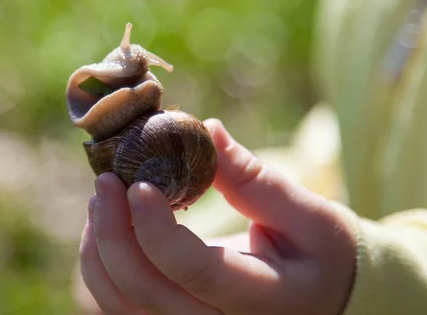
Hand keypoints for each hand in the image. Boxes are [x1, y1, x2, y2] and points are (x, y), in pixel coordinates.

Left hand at [78, 119, 356, 314]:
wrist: (326, 297)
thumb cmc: (322, 254)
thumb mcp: (307, 215)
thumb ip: (254, 179)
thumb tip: (205, 130)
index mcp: (264, 300)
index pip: (197, 273)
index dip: (157, 231)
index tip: (138, 184)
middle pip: (147, 293)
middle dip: (115, 234)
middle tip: (106, 180)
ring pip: (122, 305)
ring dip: (100, 250)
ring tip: (102, 198)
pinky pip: (122, 305)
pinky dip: (103, 266)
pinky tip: (108, 225)